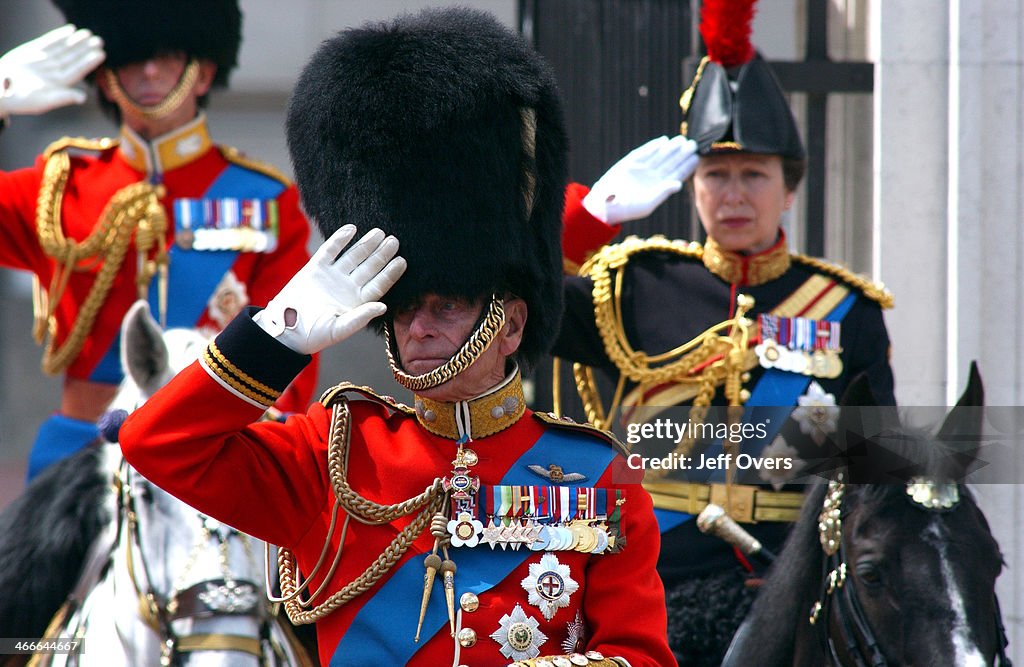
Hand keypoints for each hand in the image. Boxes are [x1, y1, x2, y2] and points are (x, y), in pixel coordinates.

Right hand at [0, 24, 104, 117]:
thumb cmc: (20, 100)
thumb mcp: (43, 101)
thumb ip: (63, 97)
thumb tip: (83, 98)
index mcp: (59, 83)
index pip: (78, 70)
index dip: (89, 62)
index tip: (101, 54)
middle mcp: (54, 71)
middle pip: (73, 58)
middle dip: (86, 49)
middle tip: (99, 40)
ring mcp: (44, 60)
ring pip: (63, 48)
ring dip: (75, 41)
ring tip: (88, 34)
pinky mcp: (33, 51)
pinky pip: (49, 41)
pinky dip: (59, 35)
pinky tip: (70, 29)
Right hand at [254, 225, 405, 354]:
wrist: (285, 328)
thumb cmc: (313, 334)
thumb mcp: (339, 329)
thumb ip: (361, 318)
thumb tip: (383, 307)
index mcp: (357, 301)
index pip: (378, 284)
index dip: (390, 273)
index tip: (402, 261)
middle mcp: (348, 287)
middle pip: (369, 267)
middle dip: (382, 254)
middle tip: (394, 240)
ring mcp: (333, 276)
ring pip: (353, 256)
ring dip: (366, 244)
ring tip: (379, 233)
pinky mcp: (315, 268)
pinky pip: (330, 250)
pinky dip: (340, 240)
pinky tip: (351, 229)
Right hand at [583, 135, 698, 224]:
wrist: (604, 206)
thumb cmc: (626, 209)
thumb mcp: (647, 204)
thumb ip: (663, 193)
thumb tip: (678, 184)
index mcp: (658, 188)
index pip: (676, 175)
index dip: (686, 166)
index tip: (696, 157)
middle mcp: (651, 178)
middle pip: (670, 163)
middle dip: (681, 154)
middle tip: (692, 144)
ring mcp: (641, 170)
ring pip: (659, 156)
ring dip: (670, 148)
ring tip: (681, 140)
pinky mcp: (629, 164)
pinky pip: (643, 153)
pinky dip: (652, 146)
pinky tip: (663, 141)